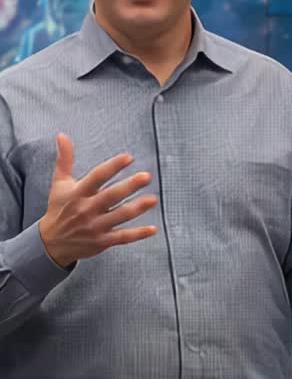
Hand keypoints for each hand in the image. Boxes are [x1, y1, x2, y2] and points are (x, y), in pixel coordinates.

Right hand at [38, 134, 157, 267]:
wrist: (52, 243)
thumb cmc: (59, 209)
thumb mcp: (59, 184)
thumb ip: (64, 159)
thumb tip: (62, 135)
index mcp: (78, 193)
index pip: (97, 177)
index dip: (113, 166)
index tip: (128, 157)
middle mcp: (87, 209)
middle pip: (111, 196)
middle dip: (129, 186)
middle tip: (146, 176)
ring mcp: (96, 226)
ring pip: (120, 215)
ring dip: (138, 208)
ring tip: (153, 199)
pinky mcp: (103, 241)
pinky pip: (123, 237)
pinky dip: (138, 234)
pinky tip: (153, 229)